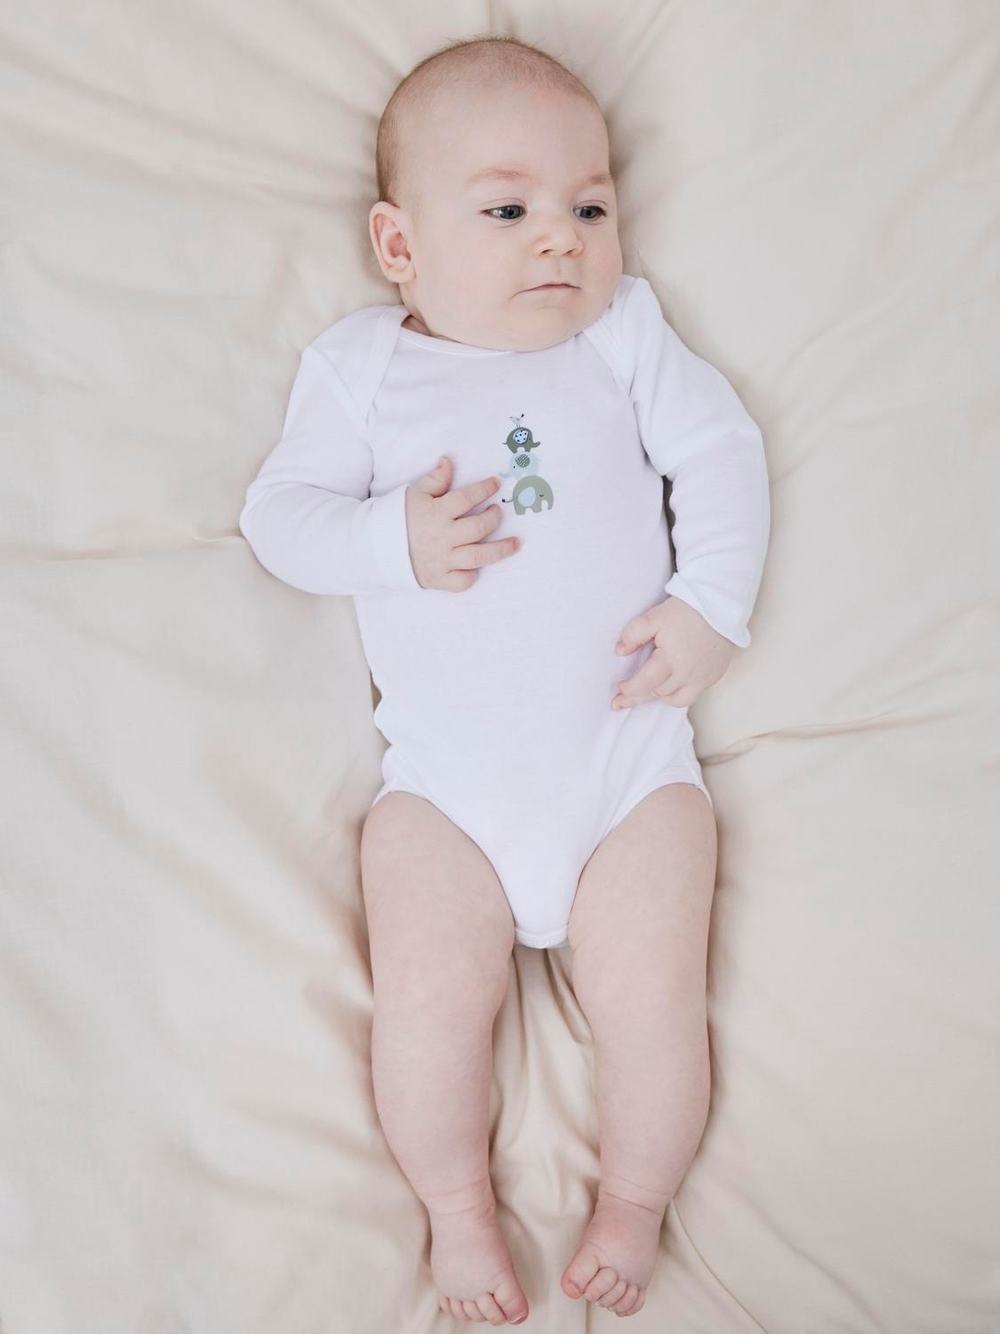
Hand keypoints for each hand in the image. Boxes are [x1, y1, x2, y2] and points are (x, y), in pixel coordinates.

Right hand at [405, 456, 519, 591]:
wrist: (375, 548)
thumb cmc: (397, 517)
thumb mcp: (414, 493)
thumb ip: (435, 479)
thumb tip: (449, 460)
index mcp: (436, 512)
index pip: (467, 498)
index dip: (484, 488)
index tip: (494, 484)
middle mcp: (442, 536)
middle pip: (479, 527)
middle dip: (494, 517)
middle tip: (497, 512)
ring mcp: (442, 560)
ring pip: (479, 556)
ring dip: (501, 549)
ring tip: (515, 543)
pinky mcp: (439, 579)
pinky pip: (463, 581)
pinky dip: (472, 575)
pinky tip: (477, 566)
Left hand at [610, 596, 737, 710]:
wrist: (721, 606)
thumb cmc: (688, 611)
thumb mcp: (654, 617)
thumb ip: (633, 634)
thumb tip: (620, 651)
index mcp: (671, 659)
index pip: (645, 684)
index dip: (630, 690)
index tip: (619, 688)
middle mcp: (688, 674)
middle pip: (658, 693)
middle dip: (638, 696)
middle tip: (620, 701)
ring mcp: (702, 678)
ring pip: (675, 699)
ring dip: (658, 697)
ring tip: (645, 694)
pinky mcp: (713, 676)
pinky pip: (692, 695)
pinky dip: (677, 694)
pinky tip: (668, 689)